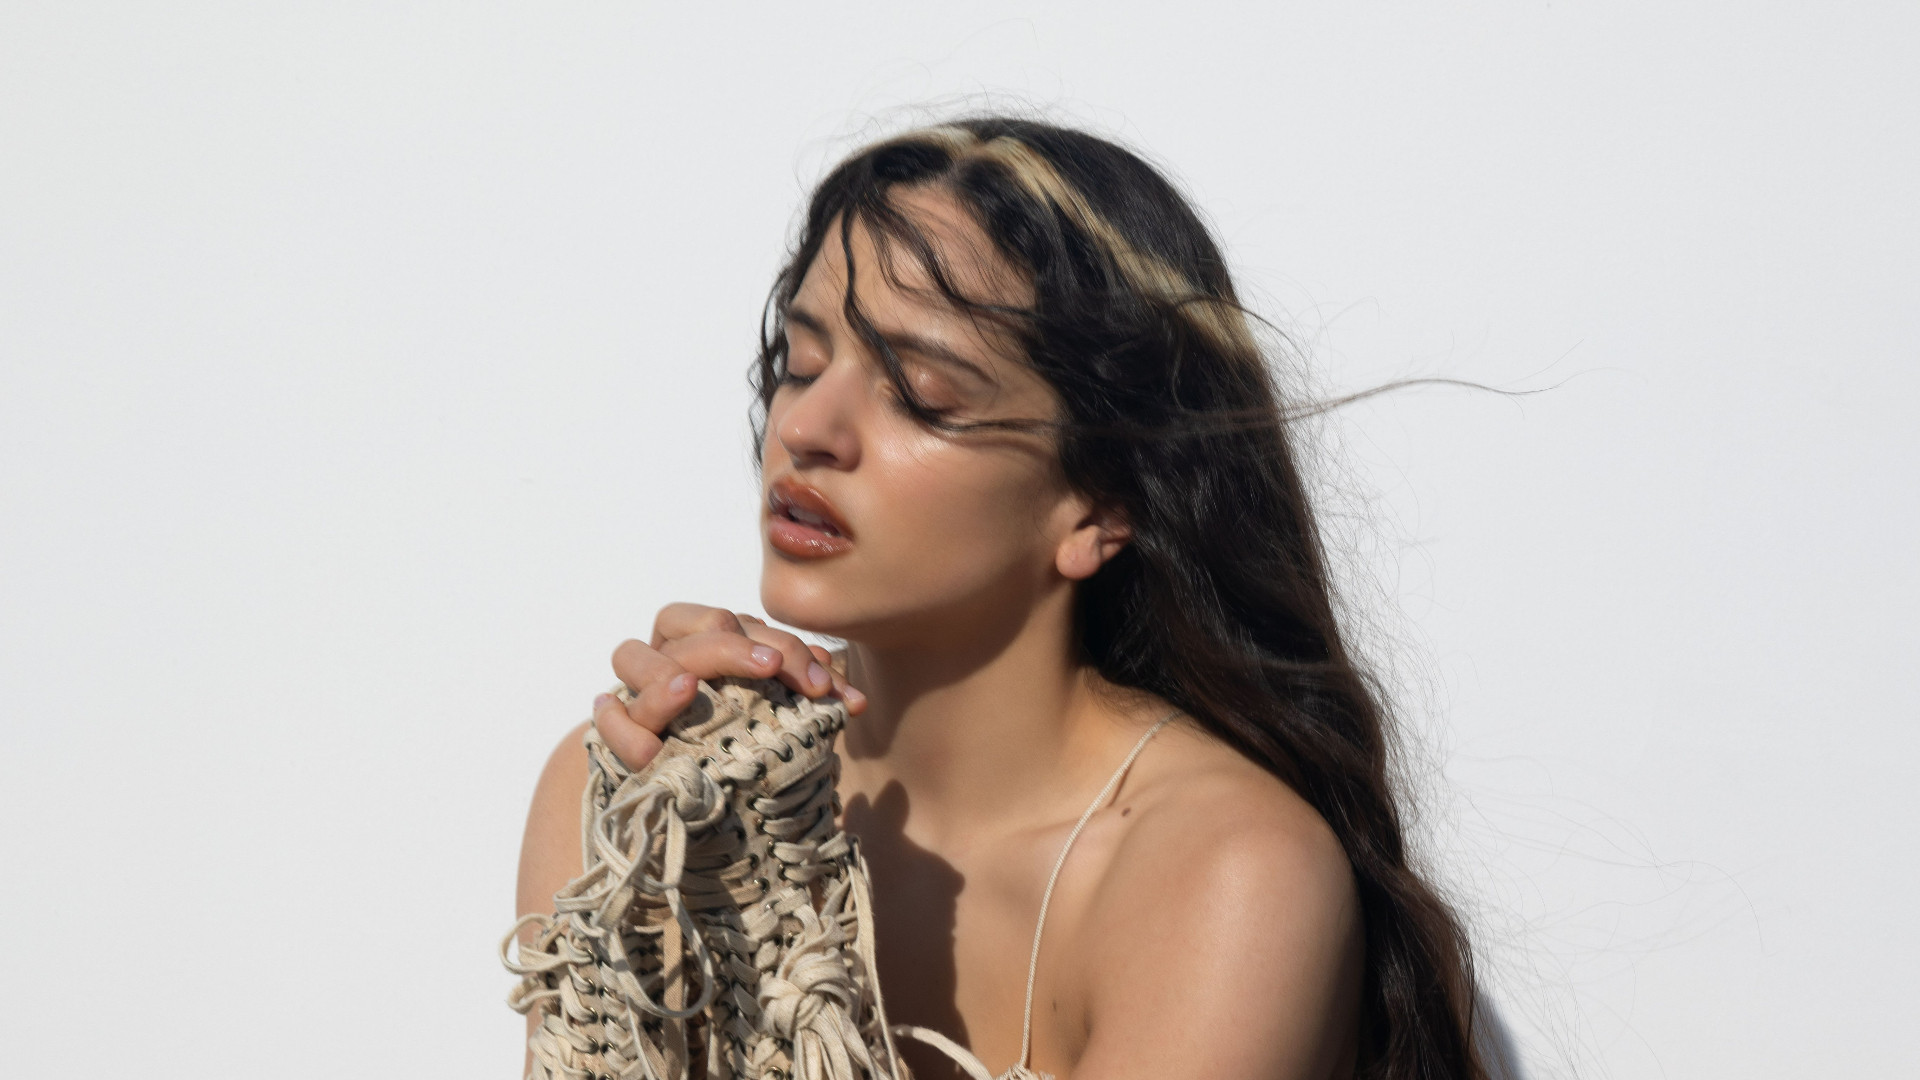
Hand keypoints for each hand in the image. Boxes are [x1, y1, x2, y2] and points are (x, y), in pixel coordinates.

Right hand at [592, 602, 866, 768]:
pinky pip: (605, 720)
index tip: (820, 687)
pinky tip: (650, 750)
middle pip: (693, 627)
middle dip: (736, 648)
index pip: (742, 622)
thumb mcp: (781, 709)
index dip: (785, 648)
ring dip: (662, 670)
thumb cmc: (742, 731)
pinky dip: (621, 727)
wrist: (689, 778)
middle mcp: (668, 652)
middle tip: (773, 672)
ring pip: (630, 653)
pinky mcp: (615, 729)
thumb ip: (809, 695)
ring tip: (690, 690)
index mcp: (708, 637)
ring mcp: (635, 688)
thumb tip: (852, 701)